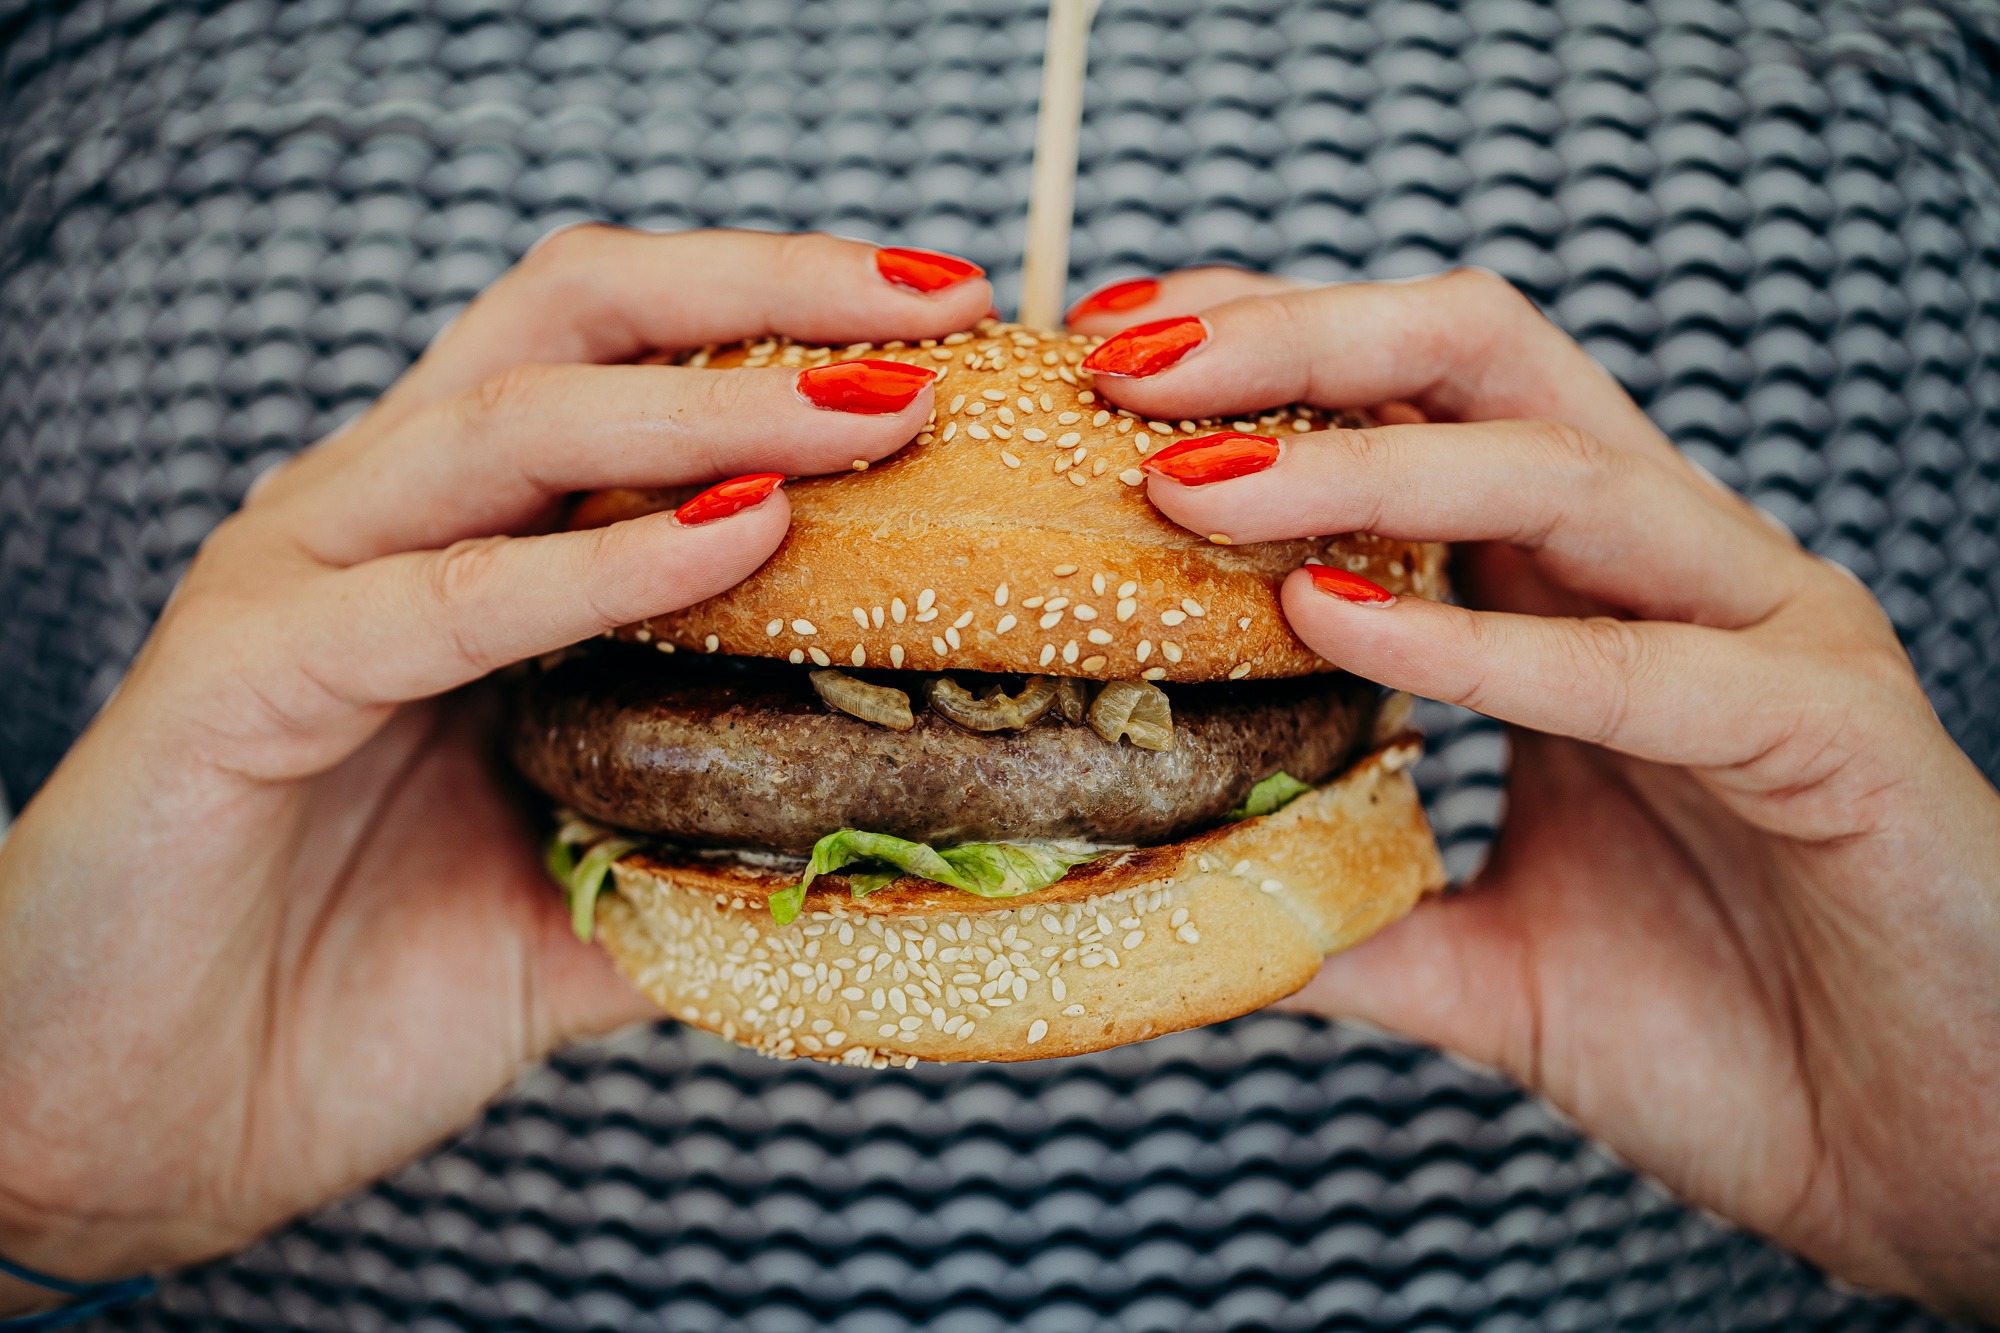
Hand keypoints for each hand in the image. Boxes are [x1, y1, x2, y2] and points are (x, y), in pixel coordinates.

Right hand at [0, 228, 989, 1300]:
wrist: (135, 1126)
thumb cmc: (341, 994)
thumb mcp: (577, 893)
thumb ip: (706, 841)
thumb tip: (884, 837)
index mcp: (461, 541)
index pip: (633, 360)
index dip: (790, 324)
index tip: (956, 334)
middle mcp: (385, 520)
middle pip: (581, 313)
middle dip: (771, 287)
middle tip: (944, 305)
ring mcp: (306, 579)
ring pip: (518, 416)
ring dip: (716, 400)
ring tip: (877, 404)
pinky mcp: (247, 675)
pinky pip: (444, 597)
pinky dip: (601, 562)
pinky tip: (741, 537)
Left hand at [1071, 269, 1999, 1319]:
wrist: (1931, 1158)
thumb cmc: (1735, 1036)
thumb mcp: (1483, 960)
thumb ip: (1345, 908)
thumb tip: (1176, 898)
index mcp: (1583, 595)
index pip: (1416, 404)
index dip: (1268, 360)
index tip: (1113, 362)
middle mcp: (1668, 575)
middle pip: (1480, 363)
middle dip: (1298, 337)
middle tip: (1126, 359)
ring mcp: (1759, 634)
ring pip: (1557, 474)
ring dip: (1360, 467)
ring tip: (1193, 484)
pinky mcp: (1828, 729)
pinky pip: (1641, 667)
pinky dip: (1480, 646)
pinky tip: (1336, 626)